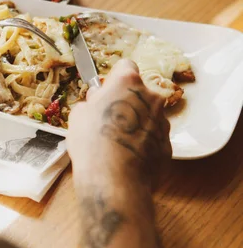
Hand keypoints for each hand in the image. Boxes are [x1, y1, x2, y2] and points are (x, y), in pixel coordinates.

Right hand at [67, 59, 171, 186]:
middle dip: (126, 103)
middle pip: (139, 93)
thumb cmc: (92, 143)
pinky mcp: (168, 145)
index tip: (105, 93)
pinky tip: (127, 158)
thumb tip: (96, 103)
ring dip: (135, 124)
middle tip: (107, 121)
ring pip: (147, 116)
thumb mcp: (78, 115)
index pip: (126, 67)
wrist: (114, 181)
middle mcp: (151, 97)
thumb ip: (91, 103)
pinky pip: (153, 139)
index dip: (113, 80)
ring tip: (116, 144)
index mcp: (128, 82)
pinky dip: (143, 145)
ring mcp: (163, 122)